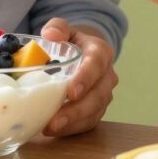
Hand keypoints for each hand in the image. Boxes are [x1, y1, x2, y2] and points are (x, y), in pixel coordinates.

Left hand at [39, 19, 117, 136]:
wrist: (80, 54)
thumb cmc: (69, 42)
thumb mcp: (63, 29)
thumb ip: (57, 27)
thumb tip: (51, 35)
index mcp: (100, 53)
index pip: (97, 65)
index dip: (86, 79)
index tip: (71, 92)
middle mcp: (107, 75)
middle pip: (98, 95)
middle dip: (77, 110)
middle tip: (55, 120)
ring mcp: (104, 94)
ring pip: (94, 112)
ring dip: (73, 123)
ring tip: (50, 129)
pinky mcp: (97, 109)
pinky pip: (89, 123)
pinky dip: (73, 129)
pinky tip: (54, 131)